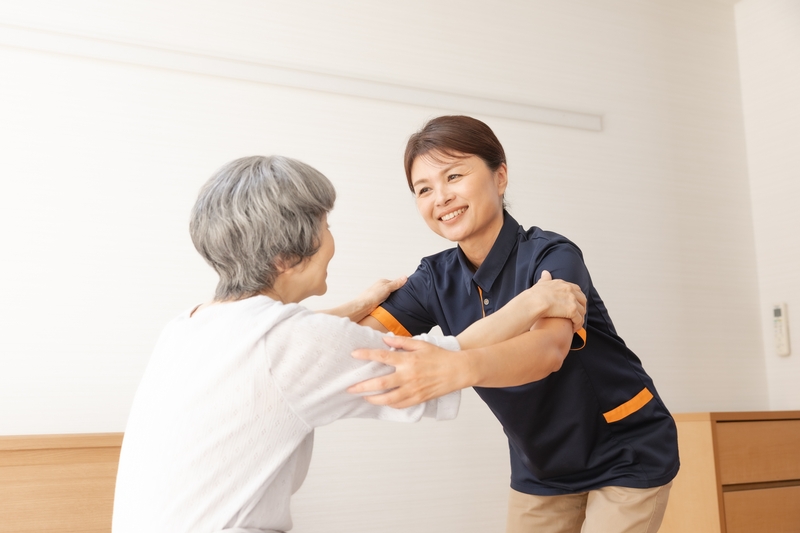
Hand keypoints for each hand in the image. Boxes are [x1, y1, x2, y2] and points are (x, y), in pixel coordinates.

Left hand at [348, 336, 466, 407]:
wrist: (458, 371)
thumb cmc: (440, 356)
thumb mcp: (421, 344)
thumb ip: (401, 342)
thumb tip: (384, 339)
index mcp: (408, 360)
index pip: (382, 357)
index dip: (366, 355)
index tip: (354, 354)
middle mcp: (408, 376)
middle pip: (380, 383)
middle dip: (362, 386)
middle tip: (350, 388)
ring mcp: (413, 389)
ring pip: (388, 398)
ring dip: (373, 399)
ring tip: (363, 397)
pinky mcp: (419, 399)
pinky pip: (400, 404)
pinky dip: (389, 404)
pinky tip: (383, 401)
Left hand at [356, 276, 406, 314]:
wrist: (363, 306)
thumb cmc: (371, 296)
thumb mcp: (387, 288)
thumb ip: (396, 283)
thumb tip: (404, 277)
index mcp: (383, 282)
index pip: (395, 282)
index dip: (401, 286)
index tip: (408, 290)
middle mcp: (381, 287)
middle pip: (393, 289)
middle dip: (398, 293)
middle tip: (404, 297)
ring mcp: (379, 295)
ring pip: (390, 296)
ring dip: (394, 299)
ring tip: (398, 302)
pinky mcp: (378, 302)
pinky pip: (387, 301)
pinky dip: (390, 303)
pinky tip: (392, 306)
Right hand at [520, 270, 586, 331]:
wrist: (533, 302)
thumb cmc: (534, 295)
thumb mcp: (541, 283)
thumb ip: (545, 279)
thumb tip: (545, 273)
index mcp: (563, 284)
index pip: (576, 290)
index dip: (577, 298)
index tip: (574, 305)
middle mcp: (570, 290)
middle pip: (582, 300)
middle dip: (581, 308)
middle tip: (576, 316)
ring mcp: (572, 300)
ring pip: (582, 311)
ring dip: (580, 318)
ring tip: (574, 324)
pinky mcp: (572, 310)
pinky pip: (579, 319)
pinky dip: (577, 325)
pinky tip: (573, 328)